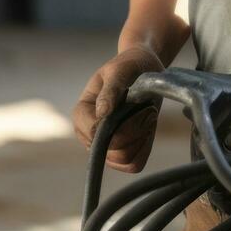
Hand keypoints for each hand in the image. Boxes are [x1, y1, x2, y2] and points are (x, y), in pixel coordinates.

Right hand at [73, 45, 164, 173]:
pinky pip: (133, 164)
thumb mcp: (121, 69)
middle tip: (148, 109)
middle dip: (136, 130)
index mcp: (82, 113)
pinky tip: (147, 129)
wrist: (142, 68)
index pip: (96, 134)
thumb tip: (102, 113)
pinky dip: (144, 148)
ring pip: (123, 160)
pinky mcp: (121, 152)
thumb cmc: (129, 66)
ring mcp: (104, 146)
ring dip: (142, 138)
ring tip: (147, 116)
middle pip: (112, 150)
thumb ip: (111, 89)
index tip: (138, 105)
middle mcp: (88, 134)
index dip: (121, 125)